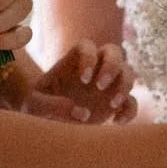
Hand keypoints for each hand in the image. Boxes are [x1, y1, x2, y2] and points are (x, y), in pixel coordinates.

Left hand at [21, 41, 136, 123]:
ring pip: (128, 73)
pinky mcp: (115, 103)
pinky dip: (129, 110)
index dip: (89, 57)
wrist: (46, 121)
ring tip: (112, 105)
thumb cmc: (36, 106)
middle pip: (114, 51)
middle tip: (101, 86)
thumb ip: (50, 106)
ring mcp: (107, 84)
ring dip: (125, 86)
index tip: (84, 79)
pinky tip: (117, 122)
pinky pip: (132, 102)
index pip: (86, 45)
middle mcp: (93, 68)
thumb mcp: (34, 106)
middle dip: (112, 66)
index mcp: (72, 61)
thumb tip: (80, 112)